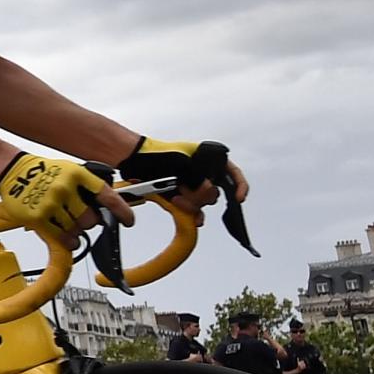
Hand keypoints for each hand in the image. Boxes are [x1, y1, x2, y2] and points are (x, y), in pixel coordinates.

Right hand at [0, 150, 122, 238]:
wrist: (12, 170)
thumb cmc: (42, 171)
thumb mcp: (68, 170)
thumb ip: (86, 187)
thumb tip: (105, 208)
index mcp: (77, 174)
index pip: (107, 195)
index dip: (121, 210)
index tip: (128, 220)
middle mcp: (65, 188)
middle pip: (90, 220)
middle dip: (89, 223)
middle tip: (82, 220)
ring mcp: (50, 203)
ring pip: (75, 230)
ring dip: (75, 233)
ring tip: (69, 225)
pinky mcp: (37, 217)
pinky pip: (60, 237)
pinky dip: (67, 242)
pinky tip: (67, 239)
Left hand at [118, 137, 246, 207]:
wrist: (133, 161)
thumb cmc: (156, 154)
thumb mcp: (181, 162)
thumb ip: (198, 177)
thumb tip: (208, 191)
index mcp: (207, 159)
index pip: (232, 172)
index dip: (240, 186)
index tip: (239, 199)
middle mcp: (201, 173)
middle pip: (214, 193)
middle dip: (201, 196)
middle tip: (184, 190)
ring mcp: (190, 185)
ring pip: (202, 204)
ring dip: (192, 205)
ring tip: (176, 198)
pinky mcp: (179, 196)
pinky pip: (191, 210)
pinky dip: (191, 215)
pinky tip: (191, 219)